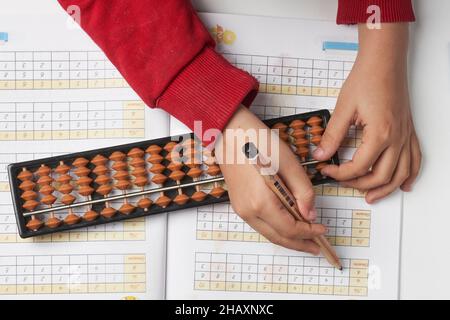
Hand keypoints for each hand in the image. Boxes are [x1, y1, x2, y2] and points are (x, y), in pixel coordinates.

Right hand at [215, 106, 325, 254]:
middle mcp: (248, 210)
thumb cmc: (256, 141)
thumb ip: (303, 191)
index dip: (309, 232)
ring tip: (305, 238)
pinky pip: (260, 223)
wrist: (229, 132)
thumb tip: (310, 213)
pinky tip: (287, 223)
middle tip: (316, 246)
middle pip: (278, 237)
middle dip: (299, 243)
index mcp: (261, 201)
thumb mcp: (289, 163)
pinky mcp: (239, 203)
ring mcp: (241, 208)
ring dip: (288, 237)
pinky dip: (276, 227)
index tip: (322, 228)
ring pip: (268, 232)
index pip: (290, 228)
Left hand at [313, 23, 421, 203]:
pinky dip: (410, 174)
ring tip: (372, 196)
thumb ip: (332, 135)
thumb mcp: (343, 108)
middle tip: (343, 183)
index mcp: (380, 134)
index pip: (359, 167)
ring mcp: (405, 135)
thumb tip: (321, 154)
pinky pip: (415, 158)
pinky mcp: (408, 130)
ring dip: (387, 188)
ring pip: (401, 173)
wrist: (384, 61)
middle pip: (381, 175)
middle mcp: (396, 138)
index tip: (326, 170)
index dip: (340, 174)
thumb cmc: (367, 79)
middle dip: (359, 184)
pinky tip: (405, 184)